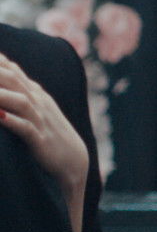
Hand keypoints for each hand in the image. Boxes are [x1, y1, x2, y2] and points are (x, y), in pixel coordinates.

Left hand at [0, 51, 89, 231]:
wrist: (74, 161)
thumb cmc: (51, 134)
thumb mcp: (37, 108)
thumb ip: (21, 90)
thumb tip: (7, 71)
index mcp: (36, 94)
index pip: (14, 71)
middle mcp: (38, 103)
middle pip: (14, 80)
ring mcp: (40, 120)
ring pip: (19, 101)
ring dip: (0, 94)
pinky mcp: (39, 140)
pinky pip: (25, 128)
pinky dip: (11, 121)